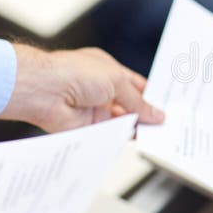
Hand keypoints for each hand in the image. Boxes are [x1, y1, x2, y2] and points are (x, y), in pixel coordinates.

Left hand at [0, 45, 163, 132]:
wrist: (44, 91)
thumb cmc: (73, 73)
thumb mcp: (117, 81)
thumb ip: (138, 102)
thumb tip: (156, 114)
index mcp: (108, 70)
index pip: (136, 85)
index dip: (152, 96)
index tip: (168, 107)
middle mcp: (102, 89)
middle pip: (131, 105)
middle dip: (147, 114)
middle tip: (168, 124)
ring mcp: (95, 109)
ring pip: (123, 121)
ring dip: (137, 127)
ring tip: (159, 134)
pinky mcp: (88, 127)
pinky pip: (110, 134)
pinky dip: (124, 137)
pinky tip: (139, 141)